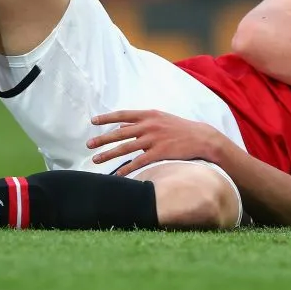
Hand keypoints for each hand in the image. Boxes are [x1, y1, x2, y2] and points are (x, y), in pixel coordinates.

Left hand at [87, 110, 224, 176]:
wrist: (202, 138)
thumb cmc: (181, 128)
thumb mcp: (162, 119)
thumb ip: (143, 122)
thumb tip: (123, 126)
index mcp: (149, 114)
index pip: (123, 115)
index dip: (107, 118)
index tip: (93, 121)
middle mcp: (149, 125)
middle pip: (120, 132)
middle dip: (102, 139)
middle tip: (88, 145)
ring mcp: (154, 139)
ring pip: (125, 148)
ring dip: (109, 154)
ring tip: (96, 159)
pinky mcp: (159, 153)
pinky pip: (138, 162)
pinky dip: (126, 169)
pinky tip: (117, 175)